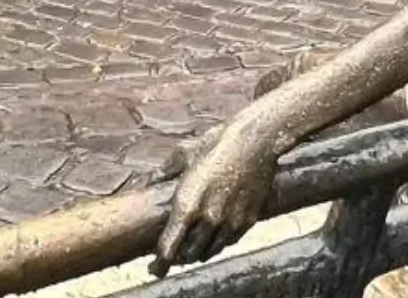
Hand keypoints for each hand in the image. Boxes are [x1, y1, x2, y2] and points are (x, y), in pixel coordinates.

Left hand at [151, 120, 280, 274]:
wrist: (255, 141)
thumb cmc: (218, 143)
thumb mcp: (185, 153)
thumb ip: (167, 170)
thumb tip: (152, 178)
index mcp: (187, 204)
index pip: (169, 246)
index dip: (161, 261)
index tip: (156, 267)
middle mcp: (207, 219)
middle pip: (189, 253)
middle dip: (181, 256)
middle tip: (176, 254)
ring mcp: (229, 222)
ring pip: (210, 251)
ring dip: (200, 252)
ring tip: (195, 247)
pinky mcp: (247, 220)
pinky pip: (230, 241)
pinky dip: (220, 242)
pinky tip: (216, 235)